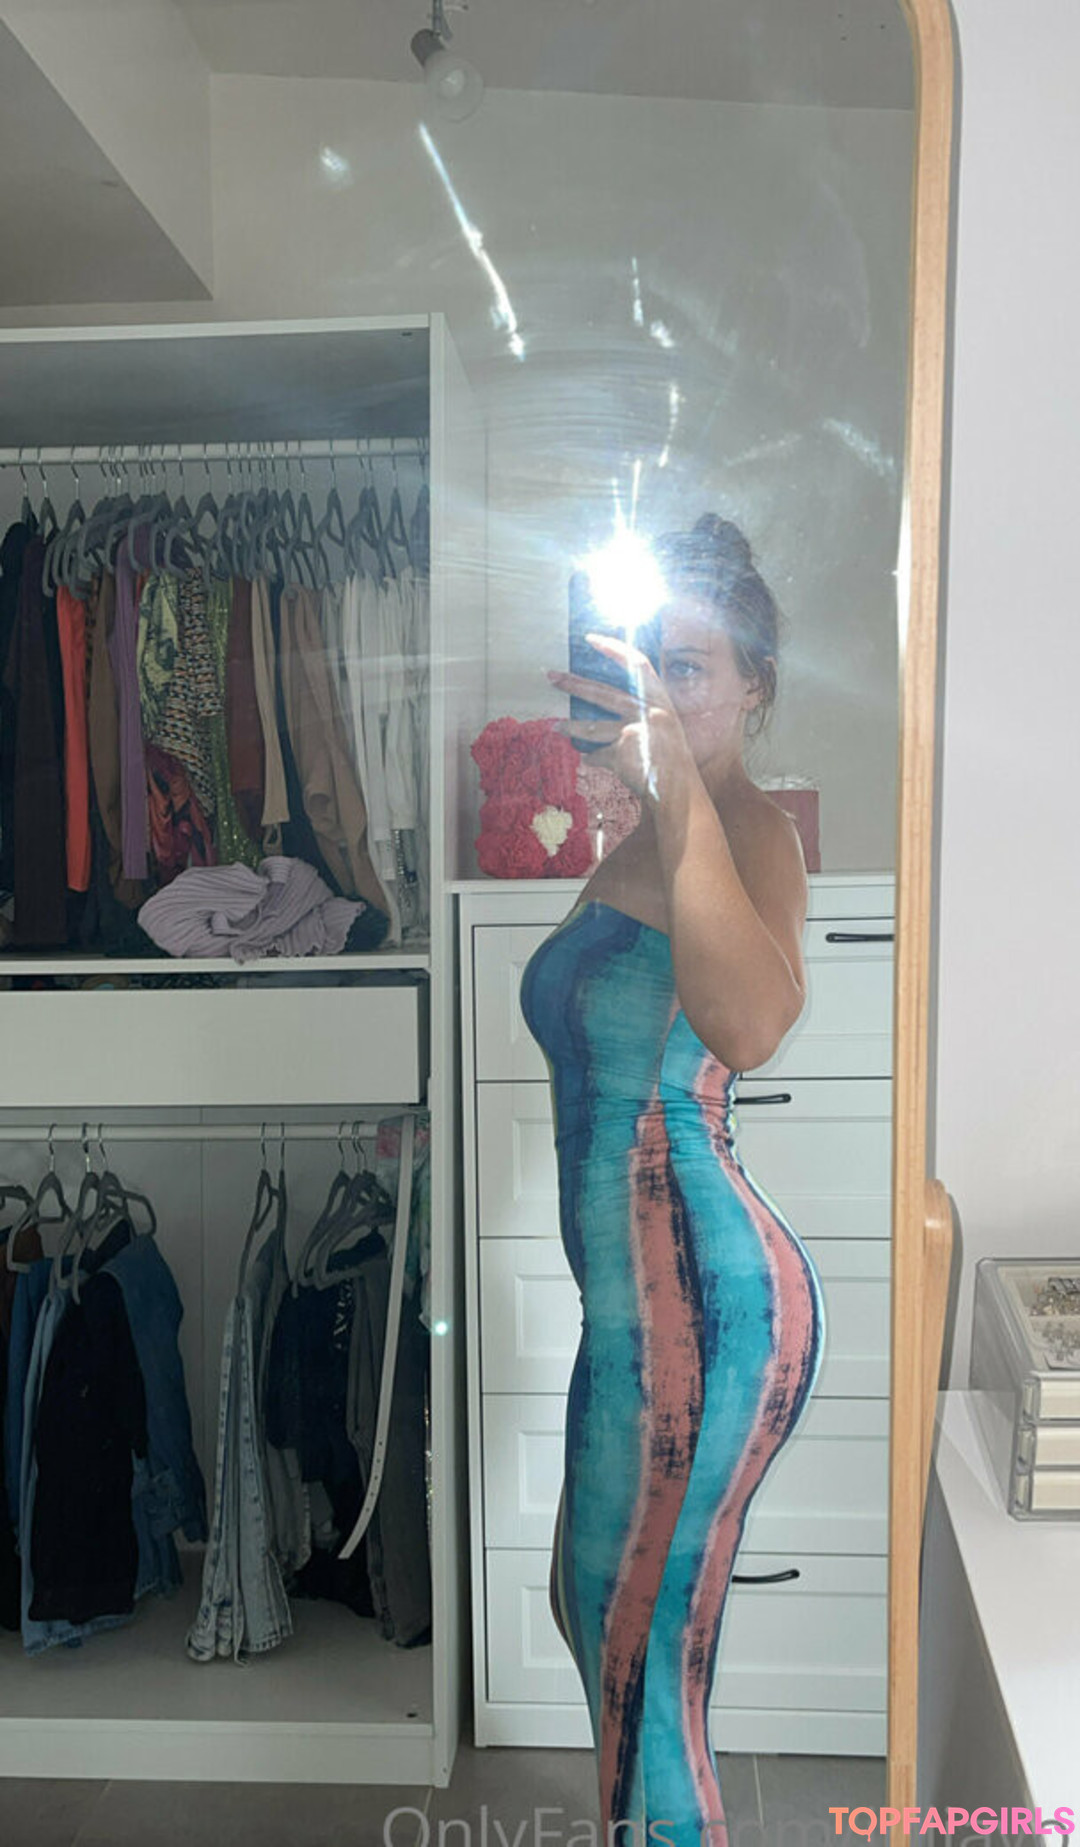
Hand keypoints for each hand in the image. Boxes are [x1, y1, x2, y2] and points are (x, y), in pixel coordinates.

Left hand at [547, 632, 692, 803]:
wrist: (681, 794)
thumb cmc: (672, 764)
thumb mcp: (664, 732)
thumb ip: (640, 719)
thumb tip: (607, 713)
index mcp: (662, 703)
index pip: (638, 665)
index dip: (615, 650)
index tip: (592, 640)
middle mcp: (650, 713)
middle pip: (603, 693)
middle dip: (574, 684)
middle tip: (552, 677)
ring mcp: (635, 732)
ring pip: (592, 726)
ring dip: (571, 727)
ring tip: (556, 727)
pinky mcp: (622, 753)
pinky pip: (598, 754)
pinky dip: (593, 758)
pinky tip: (588, 759)